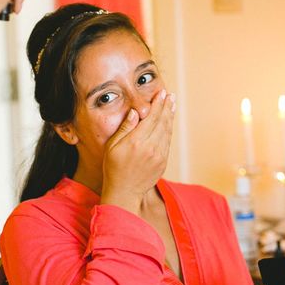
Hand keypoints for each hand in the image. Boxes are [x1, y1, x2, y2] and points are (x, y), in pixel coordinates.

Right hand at [100, 90, 174, 213]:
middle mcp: (150, 147)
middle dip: (166, 106)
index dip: (157, 104)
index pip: (151, 117)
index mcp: (136, 142)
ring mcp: (159, 155)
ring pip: (167, 131)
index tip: (161, 93)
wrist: (124, 191)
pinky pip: (168, 141)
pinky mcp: (163, 162)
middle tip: (170, 95)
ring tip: (172, 104)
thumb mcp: (112, 147)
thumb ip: (125, 128)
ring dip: (170, 116)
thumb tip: (134, 112)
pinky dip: (169, 129)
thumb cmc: (114, 168)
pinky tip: (168, 122)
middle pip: (162, 122)